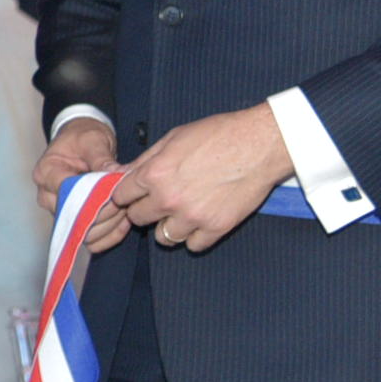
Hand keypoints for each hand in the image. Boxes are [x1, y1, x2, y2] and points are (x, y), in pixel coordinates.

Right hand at [37, 115, 122, 249]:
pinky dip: (108, 234)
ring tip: (128, 212)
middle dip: (103, 213)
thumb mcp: (92, 140)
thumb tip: (115, 175)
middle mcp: (47, 194)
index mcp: (46, 172)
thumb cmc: (82, 137)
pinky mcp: (72, 218)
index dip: (93, 197)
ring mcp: (58, 208)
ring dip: (107, 226)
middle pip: (73, 215)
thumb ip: (102, 159)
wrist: (80, 140)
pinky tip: (125, 224)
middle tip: (127, 203)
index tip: (116, 194)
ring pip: (81, 230)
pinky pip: (88, 236)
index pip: (67, 192)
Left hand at [106, 102, 294, 255]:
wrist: (259, 144)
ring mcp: (193, 216)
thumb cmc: (218, 135)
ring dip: (169, 226)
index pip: (121, 197)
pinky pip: (193, 246)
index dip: (127, 194)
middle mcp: (169, 198)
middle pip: (138, 219)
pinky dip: (195, 236)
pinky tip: (201, 220)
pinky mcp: (216, 228)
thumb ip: (146, 160)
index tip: (135, 194)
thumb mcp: (173, 138)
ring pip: (163, 237)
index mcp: (154, 173)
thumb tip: (123, 175)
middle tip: (160, 201)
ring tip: (182, 212)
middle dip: (145, 210)